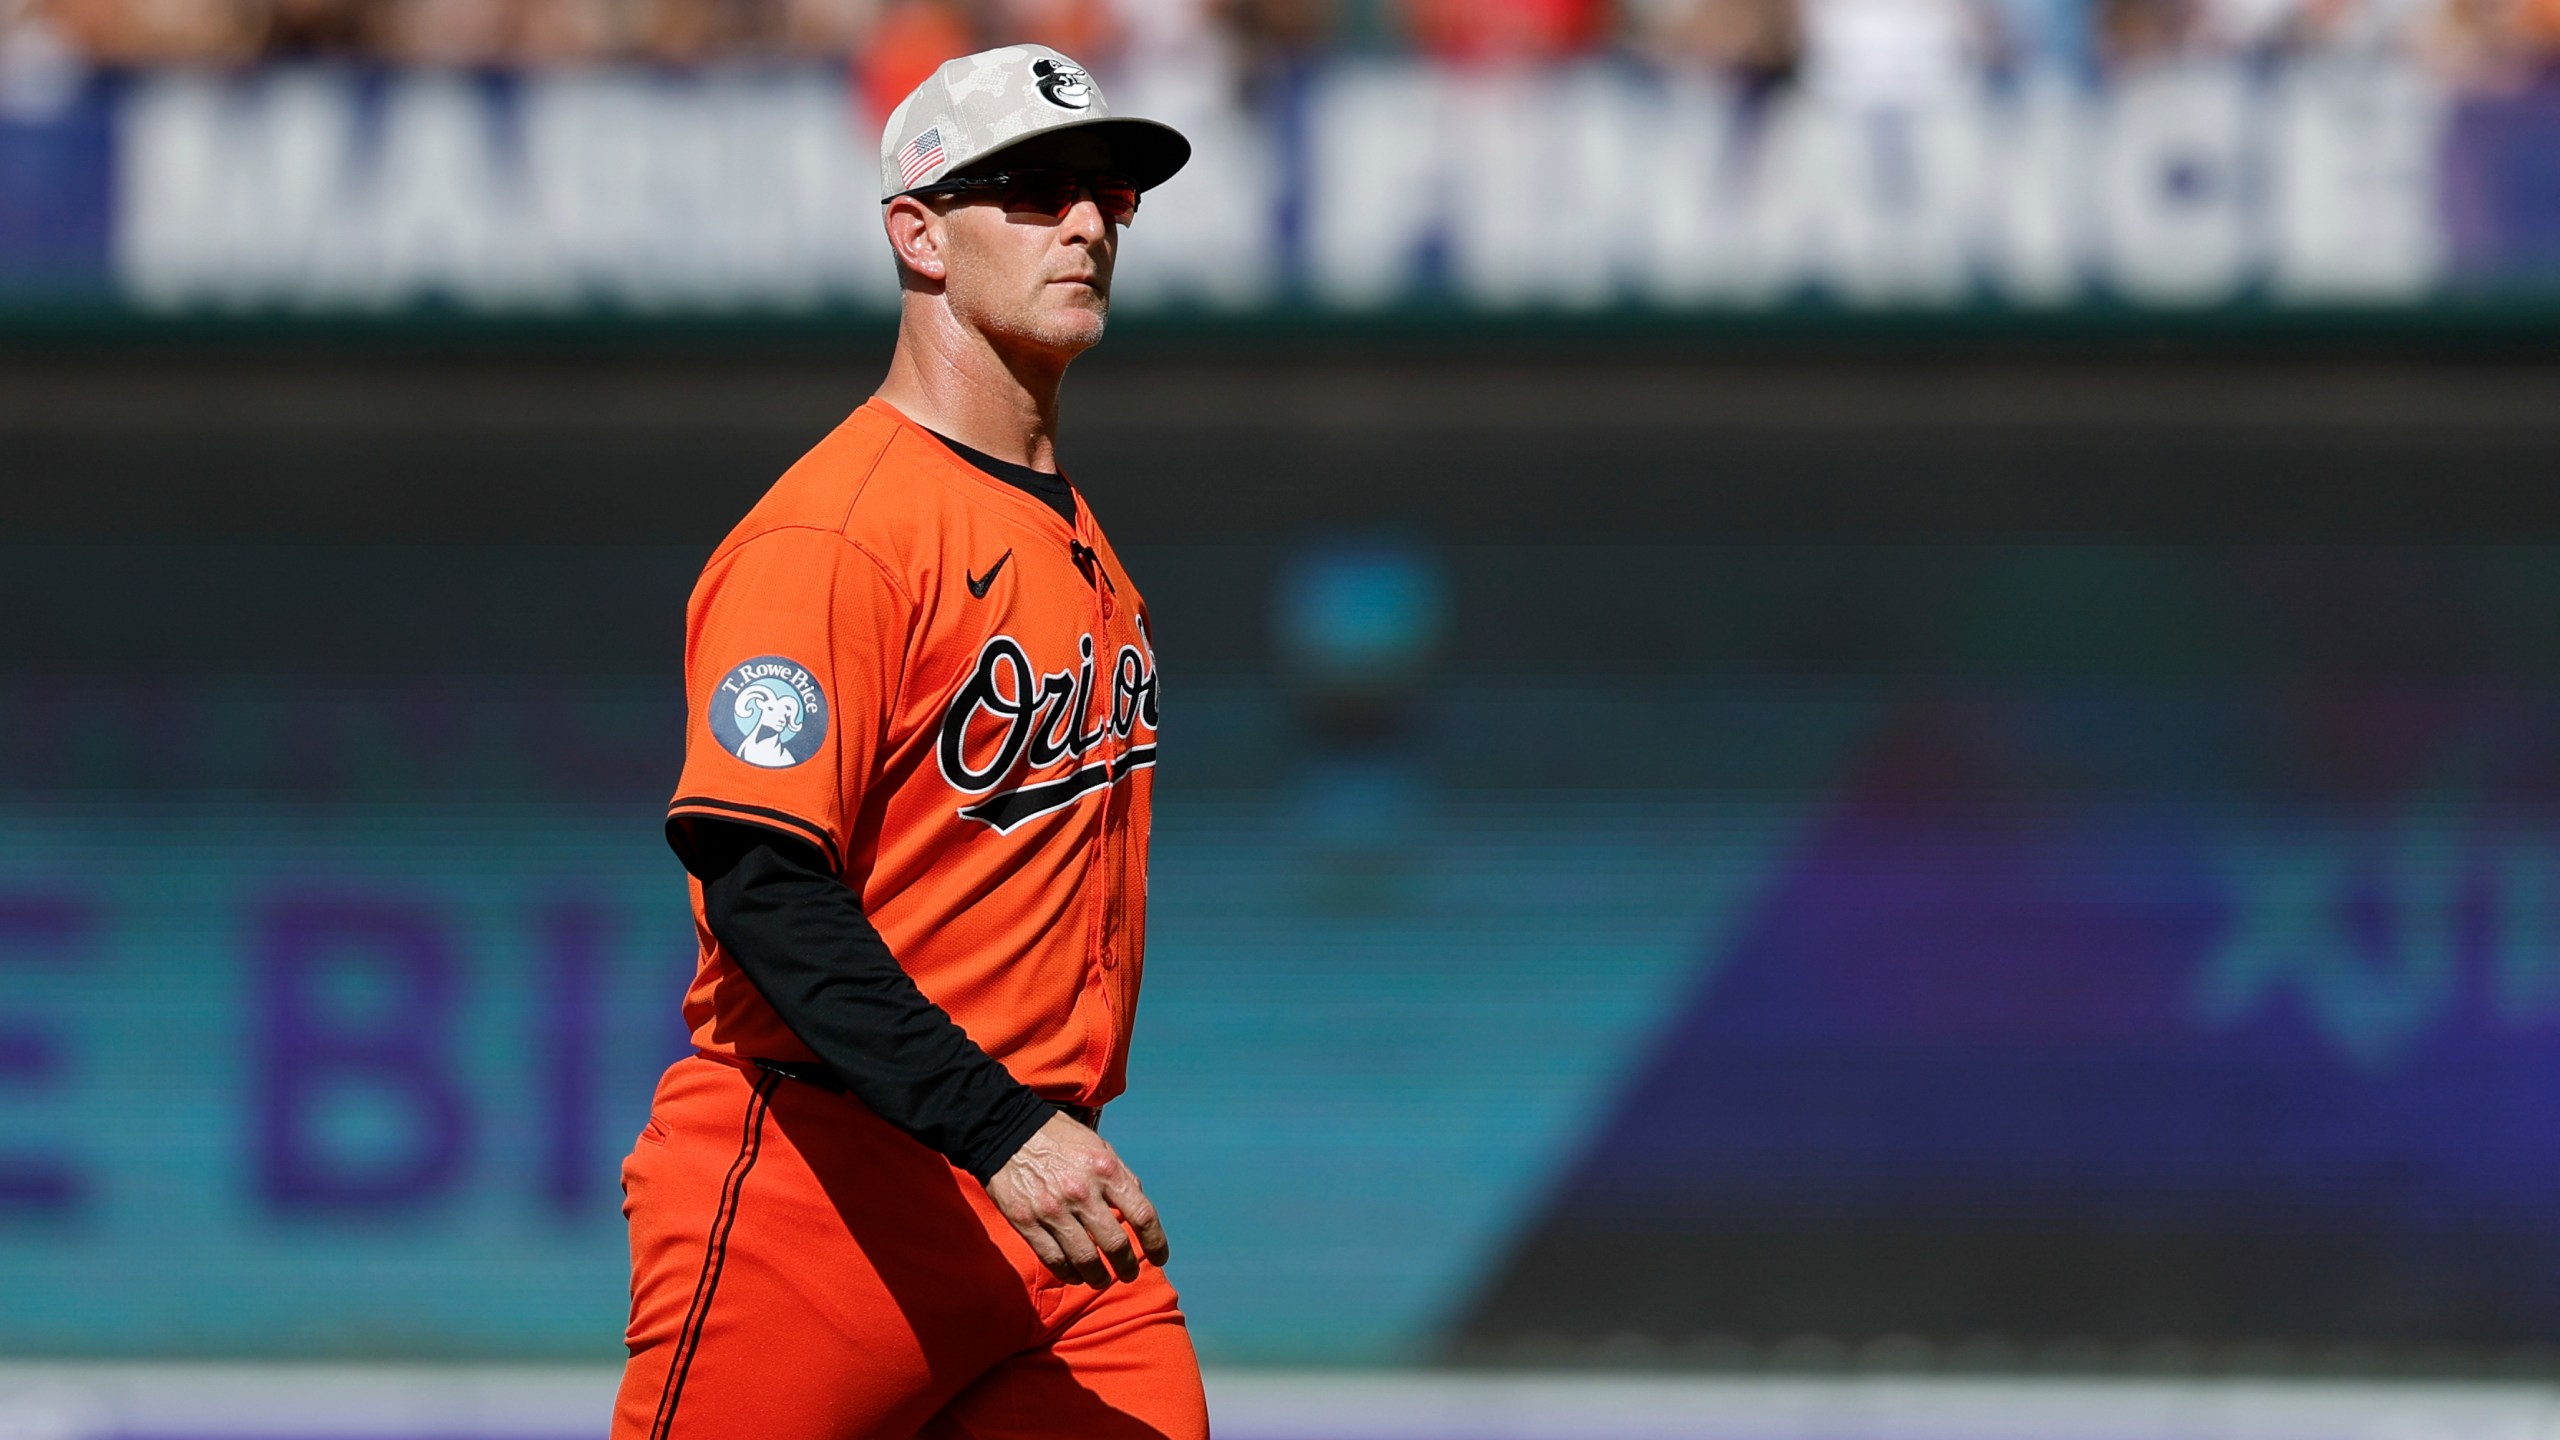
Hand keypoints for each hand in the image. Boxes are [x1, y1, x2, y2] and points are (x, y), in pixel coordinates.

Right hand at [984, 1111, 1169, 1289]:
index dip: (1156, 1243)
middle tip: (1129, 1274)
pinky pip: (1054, 1259)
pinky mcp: (1027, 1222)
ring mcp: (1053, 1209)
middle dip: (1127, 1267)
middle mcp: (1082, 1192)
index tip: (1160, 1257)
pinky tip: (1074, 1275)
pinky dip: (1068, 1273)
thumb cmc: (1058, 1138)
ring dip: (1098, 1277)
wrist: (1005, 1130)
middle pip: (1116, 1245)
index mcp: (1106, 1170)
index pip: (1143, 1216)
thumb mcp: (1098, 1146)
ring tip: (1102, 1279)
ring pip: (1085, 1260)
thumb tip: (1136, 1210)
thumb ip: (1120, 1177)